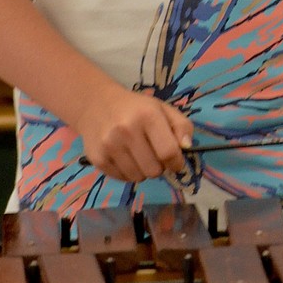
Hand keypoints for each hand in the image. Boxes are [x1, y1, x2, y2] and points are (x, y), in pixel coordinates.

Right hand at [76, 86, 193, 181]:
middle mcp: (127, 130)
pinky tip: (125, 157)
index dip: (177, 162)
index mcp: (147, 115)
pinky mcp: (98, 159)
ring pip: (138, 178)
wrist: (96, 103)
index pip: (169, 152)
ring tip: (138, 155)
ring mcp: (110, 146)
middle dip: (159, 167)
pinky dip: (128, 173)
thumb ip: (181, 126)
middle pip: (154, 170)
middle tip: (154, 155)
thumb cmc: (135, 108)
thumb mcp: (162, 109)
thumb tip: (187, 147)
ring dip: (143, 171)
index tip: (176, 162)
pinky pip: (122, 179)